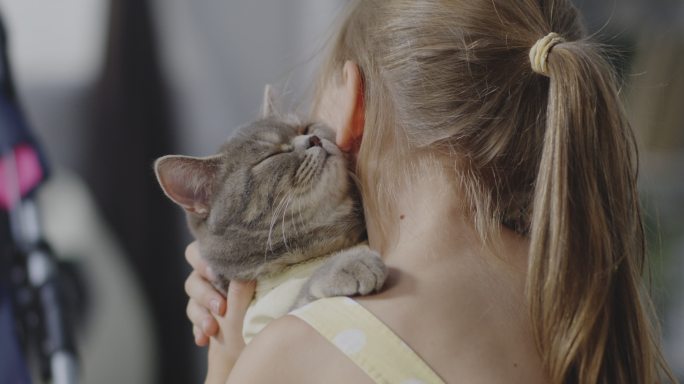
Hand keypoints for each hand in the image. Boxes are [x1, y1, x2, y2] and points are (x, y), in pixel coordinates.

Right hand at [184, 242, 255, 382]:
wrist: (259, 335)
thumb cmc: (261, 308)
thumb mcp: (252, 298)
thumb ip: (241, 286)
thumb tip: (241, 272)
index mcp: (221, 263)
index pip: (197, 252)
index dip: (201, 261)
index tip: (215, 275)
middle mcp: (210, 278)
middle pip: (193, 280)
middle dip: (205, 295)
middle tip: (220, 308)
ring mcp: (204, 298)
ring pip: (192, 302)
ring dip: (201, 316)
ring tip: (212, 329)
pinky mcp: (203, 317)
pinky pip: (194, 322)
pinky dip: (199, 330)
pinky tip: (203, 339)